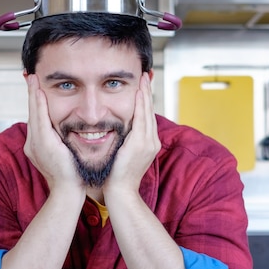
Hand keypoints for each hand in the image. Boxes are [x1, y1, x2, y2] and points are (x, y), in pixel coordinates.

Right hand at [23, 74, 85, 193]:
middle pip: (32, 113)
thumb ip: (64, 143)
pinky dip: (38, 104)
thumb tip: (71, 133)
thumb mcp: (66, 155)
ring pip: (33, 113)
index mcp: (39, 145)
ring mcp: (35, 143)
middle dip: (31, 94)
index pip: (37, 119)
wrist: (68, 191)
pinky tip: (39, 92)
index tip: (36, 87)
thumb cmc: (71, 176)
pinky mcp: (42, 143)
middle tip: (29, 76)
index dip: (35, 102)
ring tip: (32, 78)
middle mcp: (33, 143)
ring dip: (33, 94)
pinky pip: (39, 119)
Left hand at [103, 73, 160, 195]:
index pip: (147, 117)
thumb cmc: (117, 176)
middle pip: (150, 112)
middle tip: (146, 76)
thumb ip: (124, 142)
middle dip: (148, 93)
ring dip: (145, 95)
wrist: (120, 192)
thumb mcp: (123, 155)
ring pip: (147, 113)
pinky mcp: (141, 144)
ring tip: (143, 79)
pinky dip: (141, 105)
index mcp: (148, 144)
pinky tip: (139, 93)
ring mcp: (148, 143)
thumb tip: (117, 131)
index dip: (146, 101)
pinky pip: (142, 120)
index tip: (143, 87)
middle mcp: (152, 141)